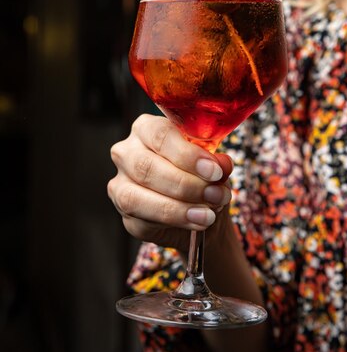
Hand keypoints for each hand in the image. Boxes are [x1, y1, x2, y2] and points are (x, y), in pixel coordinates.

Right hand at [108, 114, 232, 252]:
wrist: (199, 206)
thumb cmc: (200, 174)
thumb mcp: (213, 164)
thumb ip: (217, 163)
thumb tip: (222, 165)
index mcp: (147, 128)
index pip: (160, 135)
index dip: (187, 155)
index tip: (214, 171)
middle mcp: (126, 152)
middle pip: (146, 166)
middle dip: (186, 184)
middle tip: (215, 195)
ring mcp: (120, 183)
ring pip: (136, 197)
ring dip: (178, 208)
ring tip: (208, 214)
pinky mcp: (123, 213)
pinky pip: (141, 222)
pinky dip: (173, 223)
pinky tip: (196, 222)